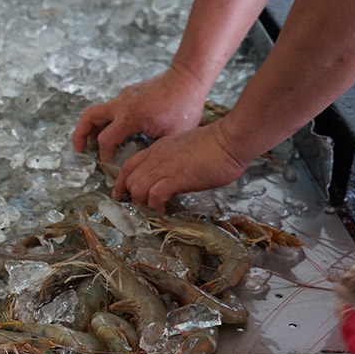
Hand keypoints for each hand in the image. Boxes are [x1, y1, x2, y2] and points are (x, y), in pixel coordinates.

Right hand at [72, 66, 211, 161]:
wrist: (188, 78)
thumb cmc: (184, 106)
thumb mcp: (171, 135)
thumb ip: (152, 149)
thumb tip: (142, 164)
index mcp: (130, 116)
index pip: (106, 139)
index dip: (103, 154)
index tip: (106, 163)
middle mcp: (122, 104)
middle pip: (89, 117)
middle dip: (80, 134)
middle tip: (79, 150)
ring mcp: (124, 96)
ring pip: (97, 111)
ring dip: (91, 127)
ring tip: (90, 143)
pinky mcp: (129, 93)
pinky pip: (111, 108)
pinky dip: (106, 121)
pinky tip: (113, 131)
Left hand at [112, 122, 250, 210]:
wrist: (231, 139)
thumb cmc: (219, 144)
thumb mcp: (187, 149)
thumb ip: (175, 160)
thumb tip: (175, 176)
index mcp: (159, 148)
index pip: (130, 164)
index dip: (122, 181)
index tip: (123, 195)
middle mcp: (157, 156)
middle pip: (128, 178)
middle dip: (128, 197)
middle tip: (136, 210)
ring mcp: (165, 166)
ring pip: (136, 188)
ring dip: (140, 204)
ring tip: (150, 213)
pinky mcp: (176, 178)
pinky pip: (153, 196)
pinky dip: (154, 208)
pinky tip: (162, 213)